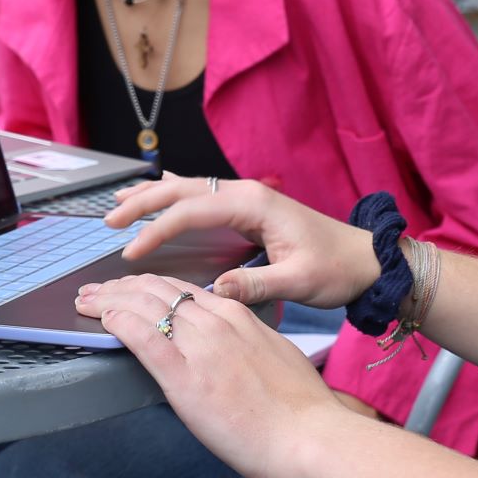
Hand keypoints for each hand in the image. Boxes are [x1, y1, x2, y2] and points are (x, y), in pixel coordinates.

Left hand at [75, 271, 356, 477]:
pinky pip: (142, 337)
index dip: (149, 287)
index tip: (129, 289)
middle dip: (120, 287)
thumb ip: (246, 348)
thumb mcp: (274, 360)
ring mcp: (199, 347)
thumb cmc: (300, 412)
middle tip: (95, 291)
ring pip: (144, 306)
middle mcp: (216, 322)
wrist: (311, 438)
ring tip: (85, 301)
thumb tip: (228, 355)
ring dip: (109, 299)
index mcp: (239, 317)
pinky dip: (117, 321)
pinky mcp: (184, 377)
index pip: (183, 291)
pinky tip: (101, 318)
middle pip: (157, 291)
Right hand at [105, 174, 375, 310]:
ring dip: (154, 196)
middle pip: (183, 191)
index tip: (130, 252)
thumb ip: (255, 284)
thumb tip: (213, 289)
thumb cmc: (337, 268)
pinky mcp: (249, 209)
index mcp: (253, 204)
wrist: (368, 260)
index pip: (192, 211)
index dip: (157, 230)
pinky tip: (161, 188)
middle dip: (144, 204)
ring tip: (120, 203)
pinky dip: (177, 195)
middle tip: (110, 221)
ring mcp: (247, 198)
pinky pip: (204, 197)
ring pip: (190, 190)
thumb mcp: (299, 281)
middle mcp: (246, 193)